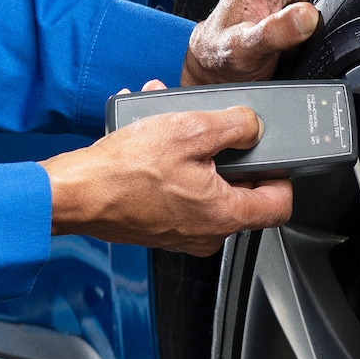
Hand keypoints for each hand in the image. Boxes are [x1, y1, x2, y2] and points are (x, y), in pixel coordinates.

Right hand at [44, 90, 291, 254]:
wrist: (77, 194)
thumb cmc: (124, 171)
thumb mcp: (189, 130)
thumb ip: (234, 125)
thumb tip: (253, 126)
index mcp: (224, 215)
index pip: (281, 204)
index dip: (282, 172)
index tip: (270, 152)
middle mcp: (207, 233)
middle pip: (242, 191)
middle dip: (227, 152)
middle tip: (210, 128)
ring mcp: (183, 233)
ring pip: (206, 186)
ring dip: (194, 152)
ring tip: (172, 124)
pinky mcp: (161, 226)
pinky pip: (180, 192)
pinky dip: (172, 165)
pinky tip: (152, 139)